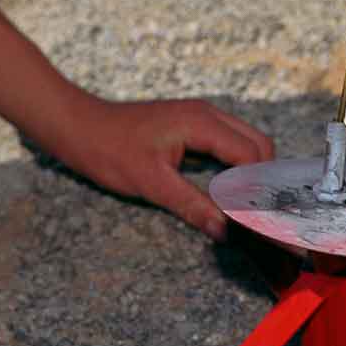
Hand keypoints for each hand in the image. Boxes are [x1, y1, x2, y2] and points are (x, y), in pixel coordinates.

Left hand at [56, 96, 274, 239]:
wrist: (80, 126)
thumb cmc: (109, 150)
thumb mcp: (151, 184)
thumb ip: (192, 206)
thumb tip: (226, 231)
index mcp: (200, 122)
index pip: (251, 154)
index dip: (262, 187)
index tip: (265, 218)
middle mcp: (207, 114)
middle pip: (258, 144)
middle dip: (264, 178)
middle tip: (259, 214)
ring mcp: (199, 117)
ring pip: (245, 142)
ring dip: (251, 172)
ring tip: (247, 207)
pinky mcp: (191, 125)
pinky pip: (227, 142)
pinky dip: (235, 165)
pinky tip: (227, 191)